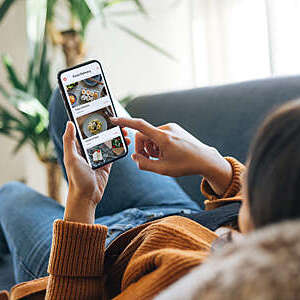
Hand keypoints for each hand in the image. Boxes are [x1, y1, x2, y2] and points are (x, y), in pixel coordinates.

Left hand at [63, 121, 129, 223]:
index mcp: (79, 147)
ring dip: (116, 135)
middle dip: (108, 126)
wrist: (87, 196)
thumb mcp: (71, 158)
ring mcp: (99, 156)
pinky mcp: (107, 163)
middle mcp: (89, 150)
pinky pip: (115, 151)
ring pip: (109, 141)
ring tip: (124, 130)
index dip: (91, 120)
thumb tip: (69, 122)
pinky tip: (126, 141)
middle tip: (117, 120)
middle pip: (100, 134)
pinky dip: (120, 146)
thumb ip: (69, 141)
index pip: (85, 129)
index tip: (100, 111)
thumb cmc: (77, 178)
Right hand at [111, 117, 231, 194]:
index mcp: (163, 137)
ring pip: (151, 136)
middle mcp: (166, 129)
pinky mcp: (175, 129)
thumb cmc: (186, 165)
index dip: (125, 122)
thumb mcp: (163, 169)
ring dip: (151, 147)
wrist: (205, 159)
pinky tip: (166, 153)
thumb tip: (134, 158)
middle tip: (148, 160)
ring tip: (161, 158)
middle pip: (143, 135)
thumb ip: (144, 164)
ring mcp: (171, 128)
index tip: (114, 119)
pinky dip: (158, 144)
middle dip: (142, 148)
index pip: (139, 126)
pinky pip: (159, 135)